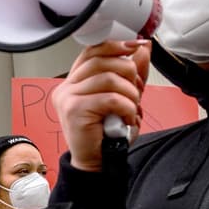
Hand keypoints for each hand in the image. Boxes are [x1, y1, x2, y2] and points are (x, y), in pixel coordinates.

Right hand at [51, 40, 150, 170]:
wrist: (96, 162)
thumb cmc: (105, 134)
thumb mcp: (122, 98)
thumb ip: (130, 74)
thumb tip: (142, 49)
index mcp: (73, 82)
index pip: (92, 52)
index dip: (115, 46)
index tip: (136, 46)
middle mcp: (66, 87)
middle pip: (102, 61)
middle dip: (128, 72)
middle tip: (137, 91)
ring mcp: (67, 98)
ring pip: (109, 79)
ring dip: (130, 94)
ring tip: (132, 109)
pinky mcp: (74, 110)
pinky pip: (111, 98)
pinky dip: (127, 108)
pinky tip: (127, 118)